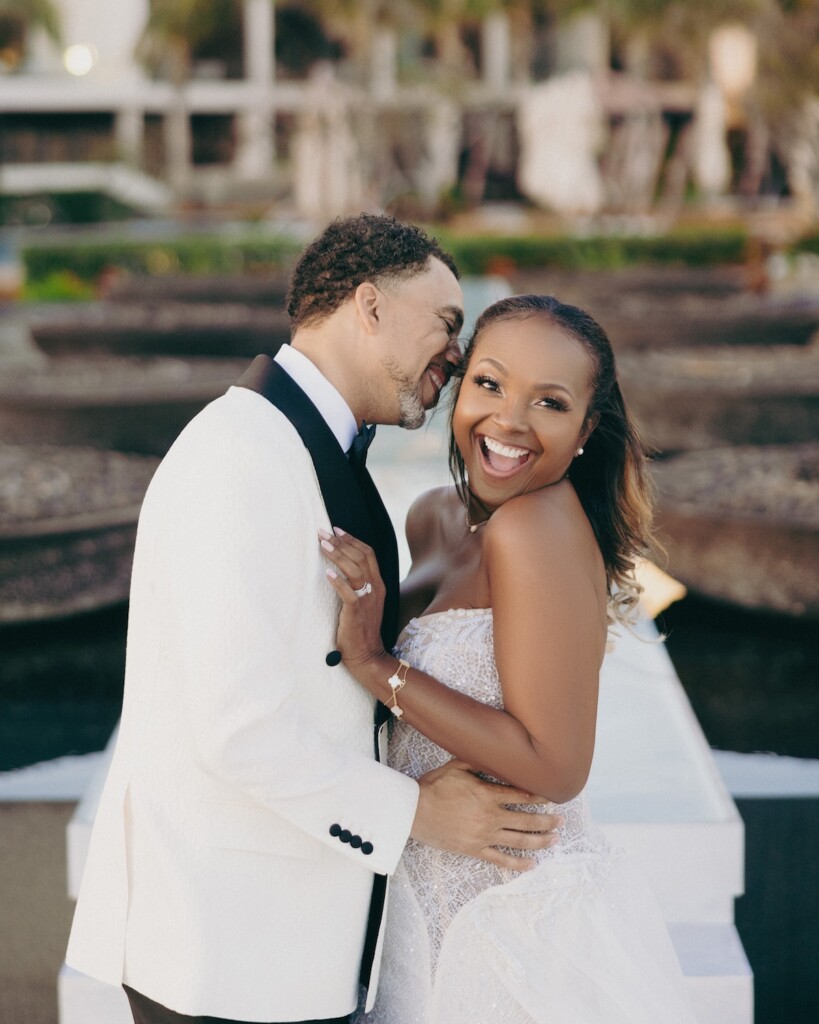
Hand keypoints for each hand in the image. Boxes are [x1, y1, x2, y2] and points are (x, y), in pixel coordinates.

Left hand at [319, 527, 387, 670]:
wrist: (367, 655)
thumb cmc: (361, 629)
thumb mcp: (364, 602)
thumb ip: (358, 585)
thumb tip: (340, 568)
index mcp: (378, 584)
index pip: (368, 554)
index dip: (352, 539)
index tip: (336, 529)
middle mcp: (375, 588)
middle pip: (361, 557)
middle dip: (341, 542)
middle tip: (323, 532)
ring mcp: (367, 599)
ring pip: (355, 570)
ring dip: (338, 555)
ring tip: (323, 545)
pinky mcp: (357, 611)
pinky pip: (348, 592)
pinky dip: (338, 581)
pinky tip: (327, 573)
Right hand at [410, 759, 561, 871]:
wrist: (414, 812)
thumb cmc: (433, 787)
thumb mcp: (456, 766)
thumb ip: (477, 761)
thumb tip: (493, 753)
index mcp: (487, 794)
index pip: (520, 795)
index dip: (539, 796)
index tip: (553, 797)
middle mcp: (490, 816)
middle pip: (526, 819)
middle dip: (547, 820)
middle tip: (561, 821)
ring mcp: (483, 835)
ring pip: (518, 840)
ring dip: (540, 840)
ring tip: (555, 840)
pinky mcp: (475, 849)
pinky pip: (501, 860)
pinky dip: (518, 864)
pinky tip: (532, 865)